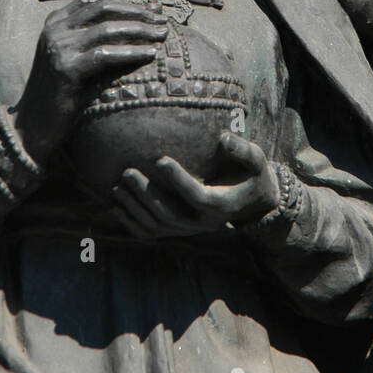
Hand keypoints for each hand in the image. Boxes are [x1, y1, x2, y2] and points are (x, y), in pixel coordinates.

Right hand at [15, 0, 167, 165]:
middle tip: (161, 20)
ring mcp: (58, 47)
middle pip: (104, 8)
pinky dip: (131, 52)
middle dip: (137, 13)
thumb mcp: (77, 59)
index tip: (153, 10)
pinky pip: (105, 54)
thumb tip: (139, 28)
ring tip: (161, 36)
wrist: (33, 124)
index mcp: (56, 22)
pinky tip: (150, 54)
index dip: (128, 3)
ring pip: (107, 29)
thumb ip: (98, 41)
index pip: (97, 0)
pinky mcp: (65, 68)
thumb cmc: (62, 93)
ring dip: (139, 30)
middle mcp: (55, 29)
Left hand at [113, 131, 279, 238]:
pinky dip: (132, 223)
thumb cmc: (252, 174)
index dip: (178, 180)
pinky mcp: (179, 231)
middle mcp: (204, 223)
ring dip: (134, 208)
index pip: (197, 195)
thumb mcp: (256, 159)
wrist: (251, 201)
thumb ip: (242, 150)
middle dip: (146, 194)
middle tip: (127, 171)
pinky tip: (117, 206)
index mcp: (221, 205)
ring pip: (157, 226)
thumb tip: (223, 138)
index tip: (159, 159)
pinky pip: (151, 234)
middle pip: (170, 214)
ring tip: (117, 185)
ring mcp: (190, 230)